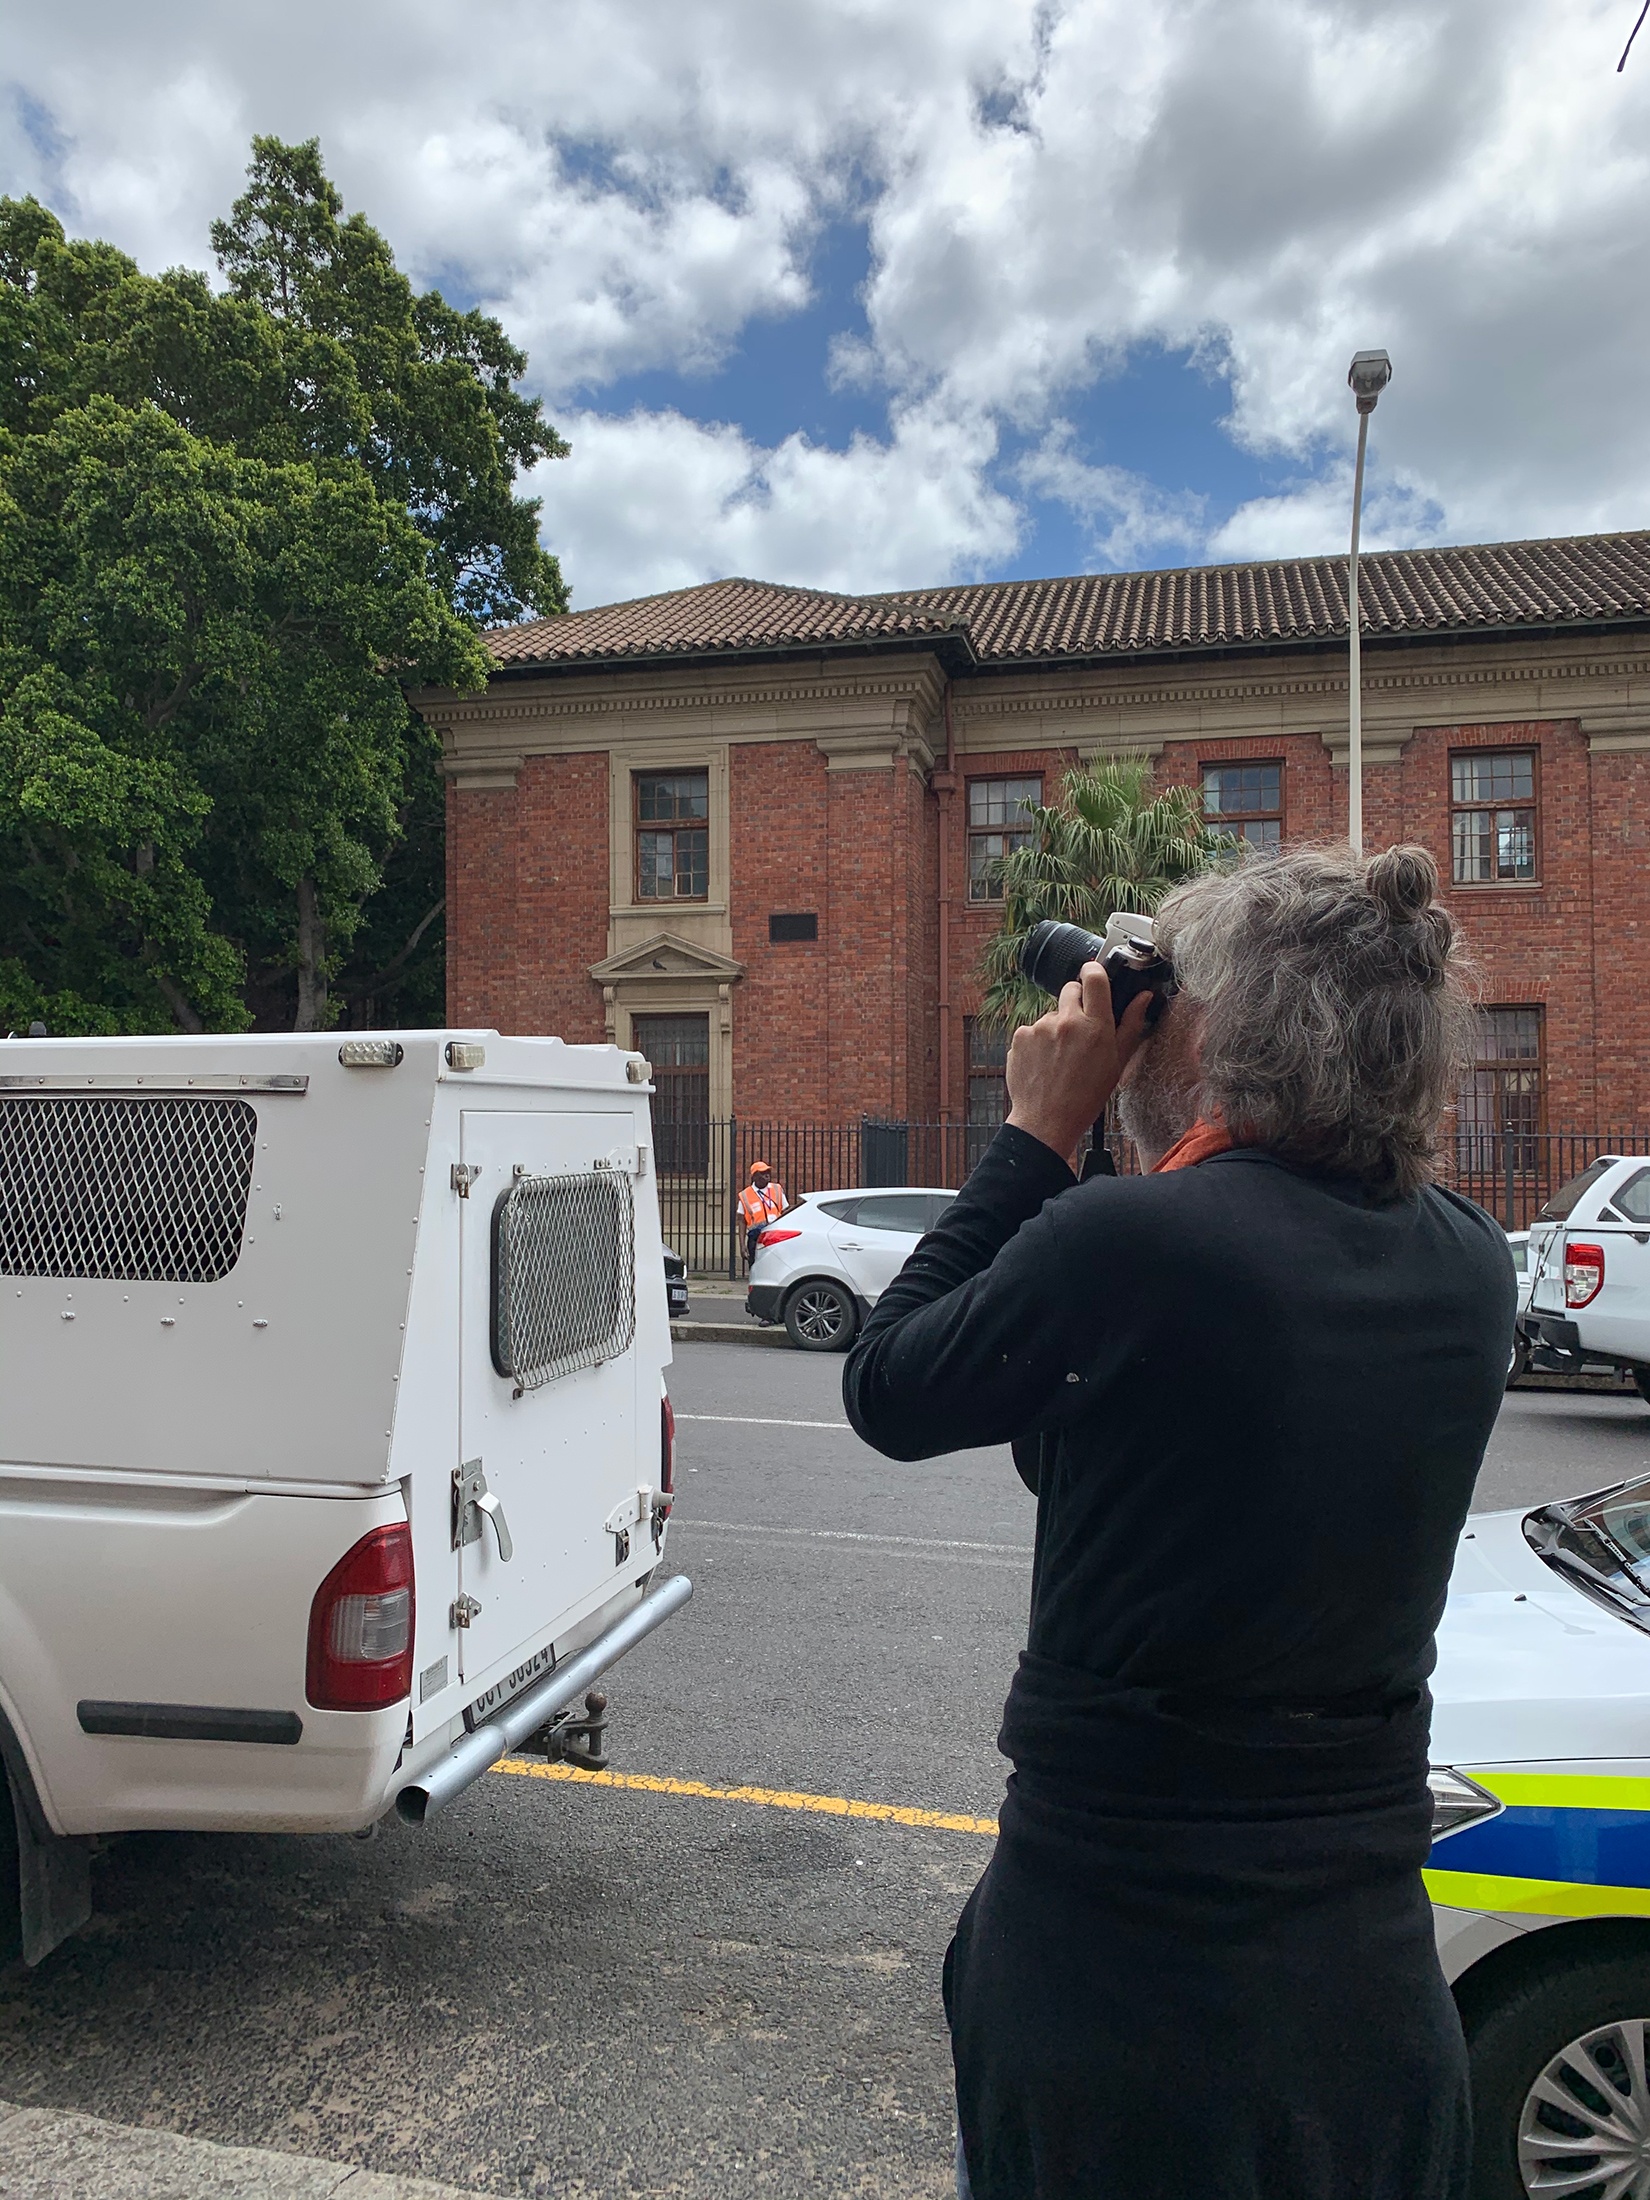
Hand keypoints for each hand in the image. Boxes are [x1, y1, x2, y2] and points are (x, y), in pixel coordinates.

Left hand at [1005, 965, 1154, 1167]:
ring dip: (1056, 1027)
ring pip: (1051, 1014)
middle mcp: (1066, 1021)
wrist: (1047, 1121)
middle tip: (1080, 1031)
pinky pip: (1032, 1029)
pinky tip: (1044, 1062)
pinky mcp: (1020, 1036)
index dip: (1094, 970)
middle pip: (1070, 990)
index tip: (1093, 975)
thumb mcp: (1117, 1062)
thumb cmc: (1086, 1096)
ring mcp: (1040, 1027)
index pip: (1094, 977)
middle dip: (1075, 1003)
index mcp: (1095, 1026)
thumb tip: (1144, 997)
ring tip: (1060, 1057)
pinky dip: (1037, 1041)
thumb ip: (1131, 1025)